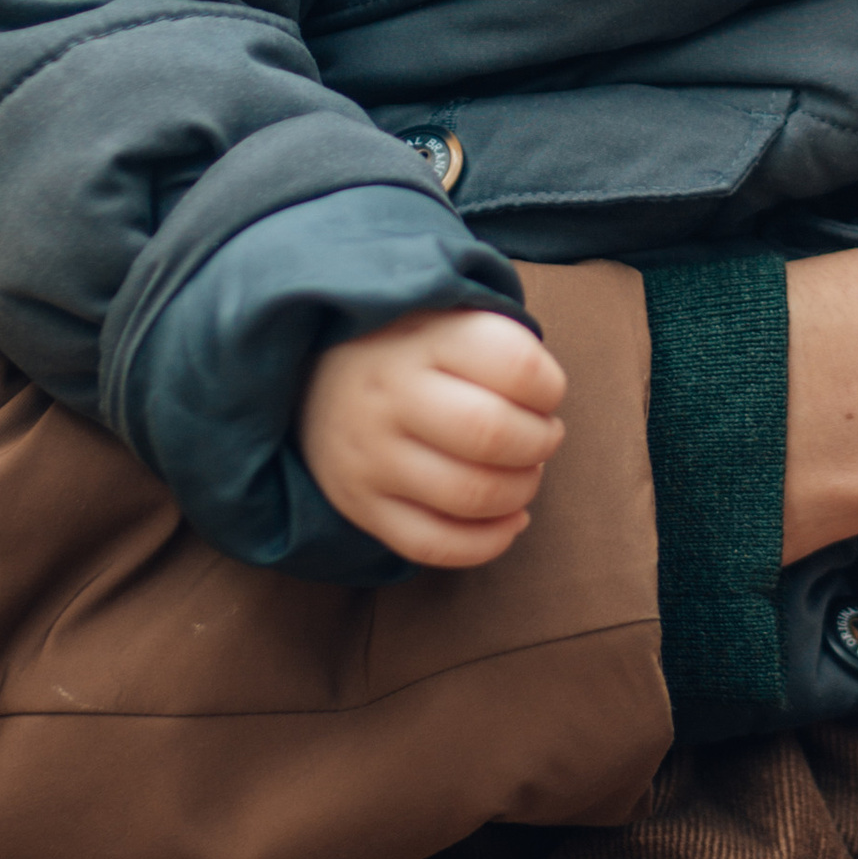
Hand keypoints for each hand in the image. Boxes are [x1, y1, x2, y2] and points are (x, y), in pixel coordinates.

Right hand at [298, 307, 567, 568]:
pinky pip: (434, 544)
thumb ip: (501, 343)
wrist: (307, 371)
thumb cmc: (407, 345)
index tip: (547, 392)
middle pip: (492, 434)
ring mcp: (370, 455)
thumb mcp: (446, 314)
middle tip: (543, 436)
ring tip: (523, 473)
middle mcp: (390, 395)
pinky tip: (509, 520)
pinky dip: (488, 543)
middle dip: (539, 443)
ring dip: (520, 491)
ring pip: (470, 496)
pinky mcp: (359, 505)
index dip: (550, 387)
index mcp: (422, 336)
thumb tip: (549, 402)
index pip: (515, 365)